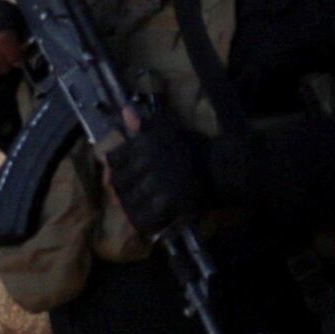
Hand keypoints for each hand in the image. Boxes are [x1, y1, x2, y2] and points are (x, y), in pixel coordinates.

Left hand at [102, 109, 208, 238]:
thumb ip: (145, 123)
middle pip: (117, 183)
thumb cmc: (194, 146)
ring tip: (143, 207)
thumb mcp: (170, 129)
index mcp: (144, 143)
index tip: (127, 173)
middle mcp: (147, 162)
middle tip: (134, 193)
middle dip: (123, 189)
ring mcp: (157, 184)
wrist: (222, 168)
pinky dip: (144, 222)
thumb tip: (125, 111)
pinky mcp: (168, 203)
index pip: (111, 160)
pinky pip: (143, 219)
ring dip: (132, 207)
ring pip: (127, 203)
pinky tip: (152, 219)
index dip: (117, 168)